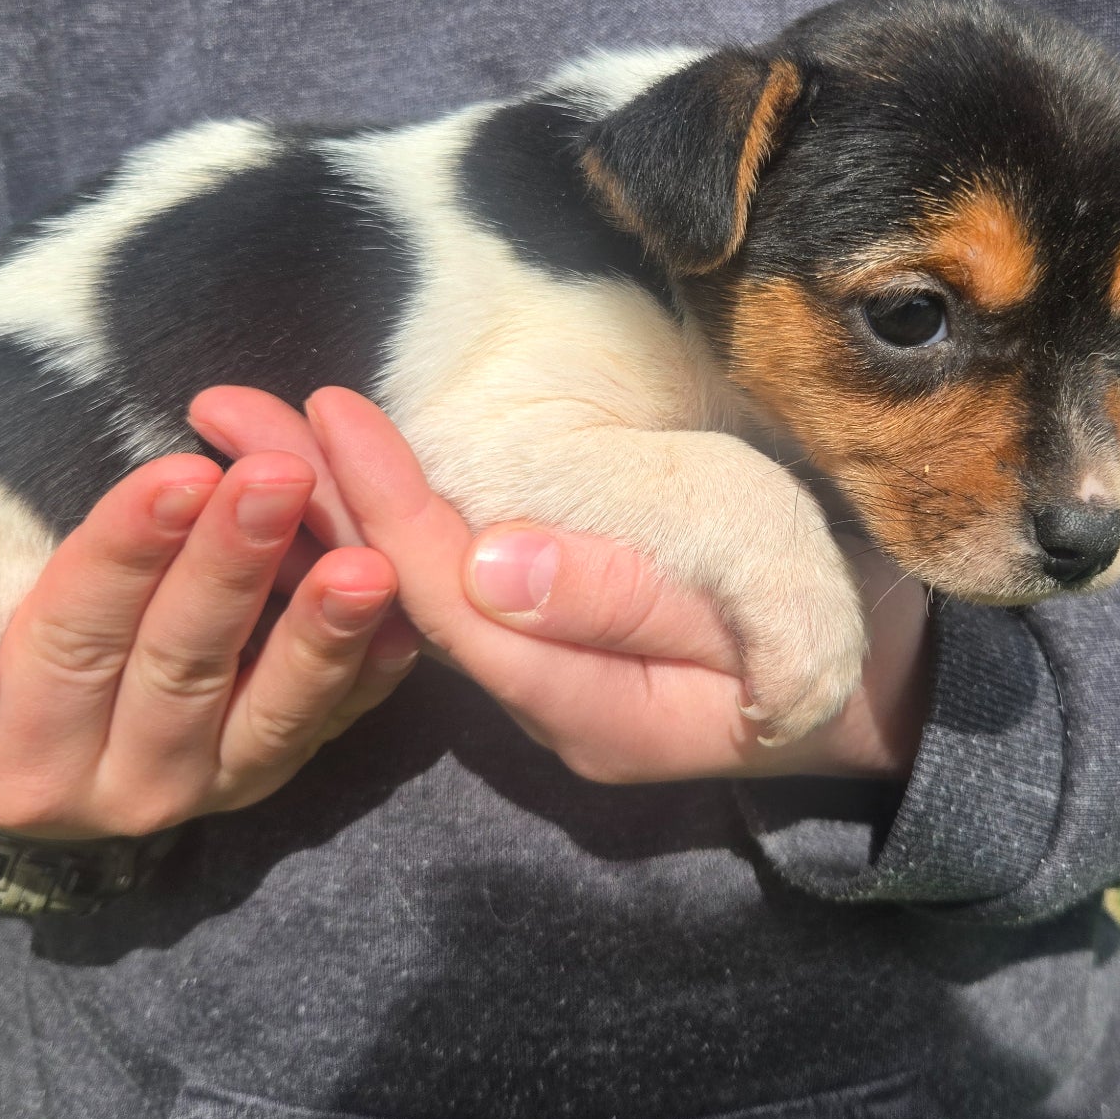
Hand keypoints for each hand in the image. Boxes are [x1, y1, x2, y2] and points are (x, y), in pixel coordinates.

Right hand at [0, 451, 418, 839]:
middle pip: (184, 662)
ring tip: (369, 560)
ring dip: (322, 627)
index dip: (125, 555)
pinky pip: (335, 723)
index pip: (75, 640)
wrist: (20, 782)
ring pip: (275, 705)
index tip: (178, 472)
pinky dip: (373, 669)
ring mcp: (216, 784)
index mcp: (19, 761)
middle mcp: (126, 785)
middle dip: (234, 564)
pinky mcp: (277, 769)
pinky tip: (408, 612)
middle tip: (280, 476)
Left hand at [188, 386, 934, 783]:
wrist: (900, 682)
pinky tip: (331, 471)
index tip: (323, 411)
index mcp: (592, 711)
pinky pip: (453, 583)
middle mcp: (548, 705)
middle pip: (411, 604)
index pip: (458, 608)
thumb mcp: (768, 602)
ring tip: (246, 424)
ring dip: (332, 505)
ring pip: (421, 593)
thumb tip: (487, 564)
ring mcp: (551, 680)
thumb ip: (627, 598)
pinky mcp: (559, 645)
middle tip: (219, 406)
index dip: (385, 512)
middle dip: (316, 503)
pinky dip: (387, 520)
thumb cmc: (851, 626)